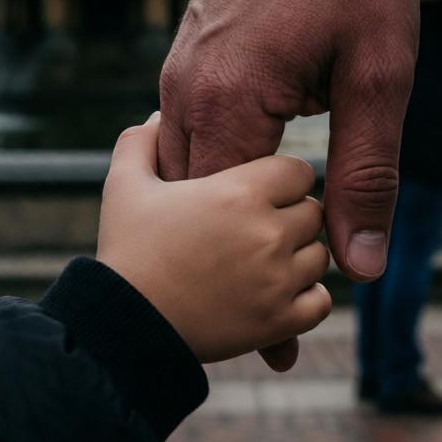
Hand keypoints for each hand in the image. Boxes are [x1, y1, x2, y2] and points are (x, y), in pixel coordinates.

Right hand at [97, 114, 333, 364]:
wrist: (122, 324)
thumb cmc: (125, 250)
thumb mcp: (124, 184)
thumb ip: (141, 142)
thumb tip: (156, 117)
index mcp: (239, 192)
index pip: (298, 171)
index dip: (281, 180)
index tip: (260, 192)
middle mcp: (267, 232)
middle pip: (312, 212)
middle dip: (290, 217)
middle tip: (258, 228)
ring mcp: (276, 279)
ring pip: (318, 257)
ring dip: (298, 257)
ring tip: (262, 261)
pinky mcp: (278, 320)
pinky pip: (320, 302)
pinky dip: (306, 298)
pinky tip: (276, 293)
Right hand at [159, 0, 418, 367]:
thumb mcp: (379, 75)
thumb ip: (366, 171)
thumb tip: (359, 264)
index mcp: (228, 101)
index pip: (231, 219)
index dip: (258, 284)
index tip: (285, 345)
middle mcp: (187, 91)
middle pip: (194, 204)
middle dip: (230, 266)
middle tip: (272, 332)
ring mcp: (181, 70)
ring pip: (185, 170)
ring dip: (218, 220)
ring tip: (256, 273)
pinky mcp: (189, 55)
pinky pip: (188, 131)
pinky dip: (212, 173)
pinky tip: (241, 196)